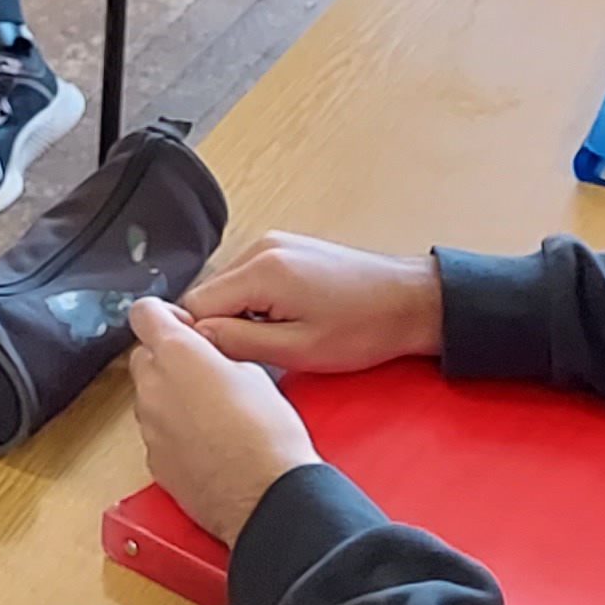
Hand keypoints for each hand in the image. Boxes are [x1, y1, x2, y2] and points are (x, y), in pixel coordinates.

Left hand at [128, 300, 320, 542]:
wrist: (266, 495)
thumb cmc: (268, 436)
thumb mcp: (255, 373)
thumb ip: (218, 355)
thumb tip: (211, 359)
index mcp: (177, 354)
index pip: (144, 312)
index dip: (164, 315)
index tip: (184, 326)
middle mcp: (153, 386)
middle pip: (143, 356)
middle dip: (168, 358)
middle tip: (204, 370)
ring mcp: (149, 426)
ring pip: (149, 396)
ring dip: (171, 396)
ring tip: (213, 412)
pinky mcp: (153, 459)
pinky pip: (157, 432)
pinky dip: (174, 431)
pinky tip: (208, 442)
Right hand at [177, 233, 441, 372]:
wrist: (410, 301)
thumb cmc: (363, 329)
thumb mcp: (298, 349)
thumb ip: (239, 342)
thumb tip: (194, 339)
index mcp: (261, 270)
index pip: (194, 304)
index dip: (202, 338)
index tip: (224, 362)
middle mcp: (260, 247)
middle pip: (208, 293)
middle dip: (222, 326)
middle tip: (255, 355)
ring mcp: (272, 243)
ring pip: (227, 287)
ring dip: (240, 315)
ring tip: (277, 338)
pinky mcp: (284, 248)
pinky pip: (248, 278)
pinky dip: (255, 302)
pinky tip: (285, 320)